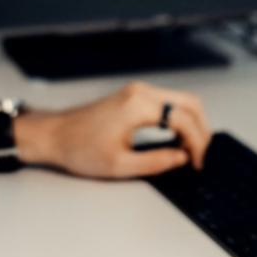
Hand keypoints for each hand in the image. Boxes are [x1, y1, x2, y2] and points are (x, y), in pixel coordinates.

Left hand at [17, 81, 212, 177]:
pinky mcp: (134, 96)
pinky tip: (176, 140)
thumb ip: (157, 162)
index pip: (183, 119)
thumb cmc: (80, 149)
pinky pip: (168, 102)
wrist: (54, 135)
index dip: (197, 143)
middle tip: (200, 157)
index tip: (197, 164)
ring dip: (192, 124)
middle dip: (201, 130)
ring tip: (189, 152)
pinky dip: (179, 119)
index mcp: (138, 105)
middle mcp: (141, 92)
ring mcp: (137, 91)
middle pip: (190, 103)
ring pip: (181, 100)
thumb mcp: (120, 165)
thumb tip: (183, 158)